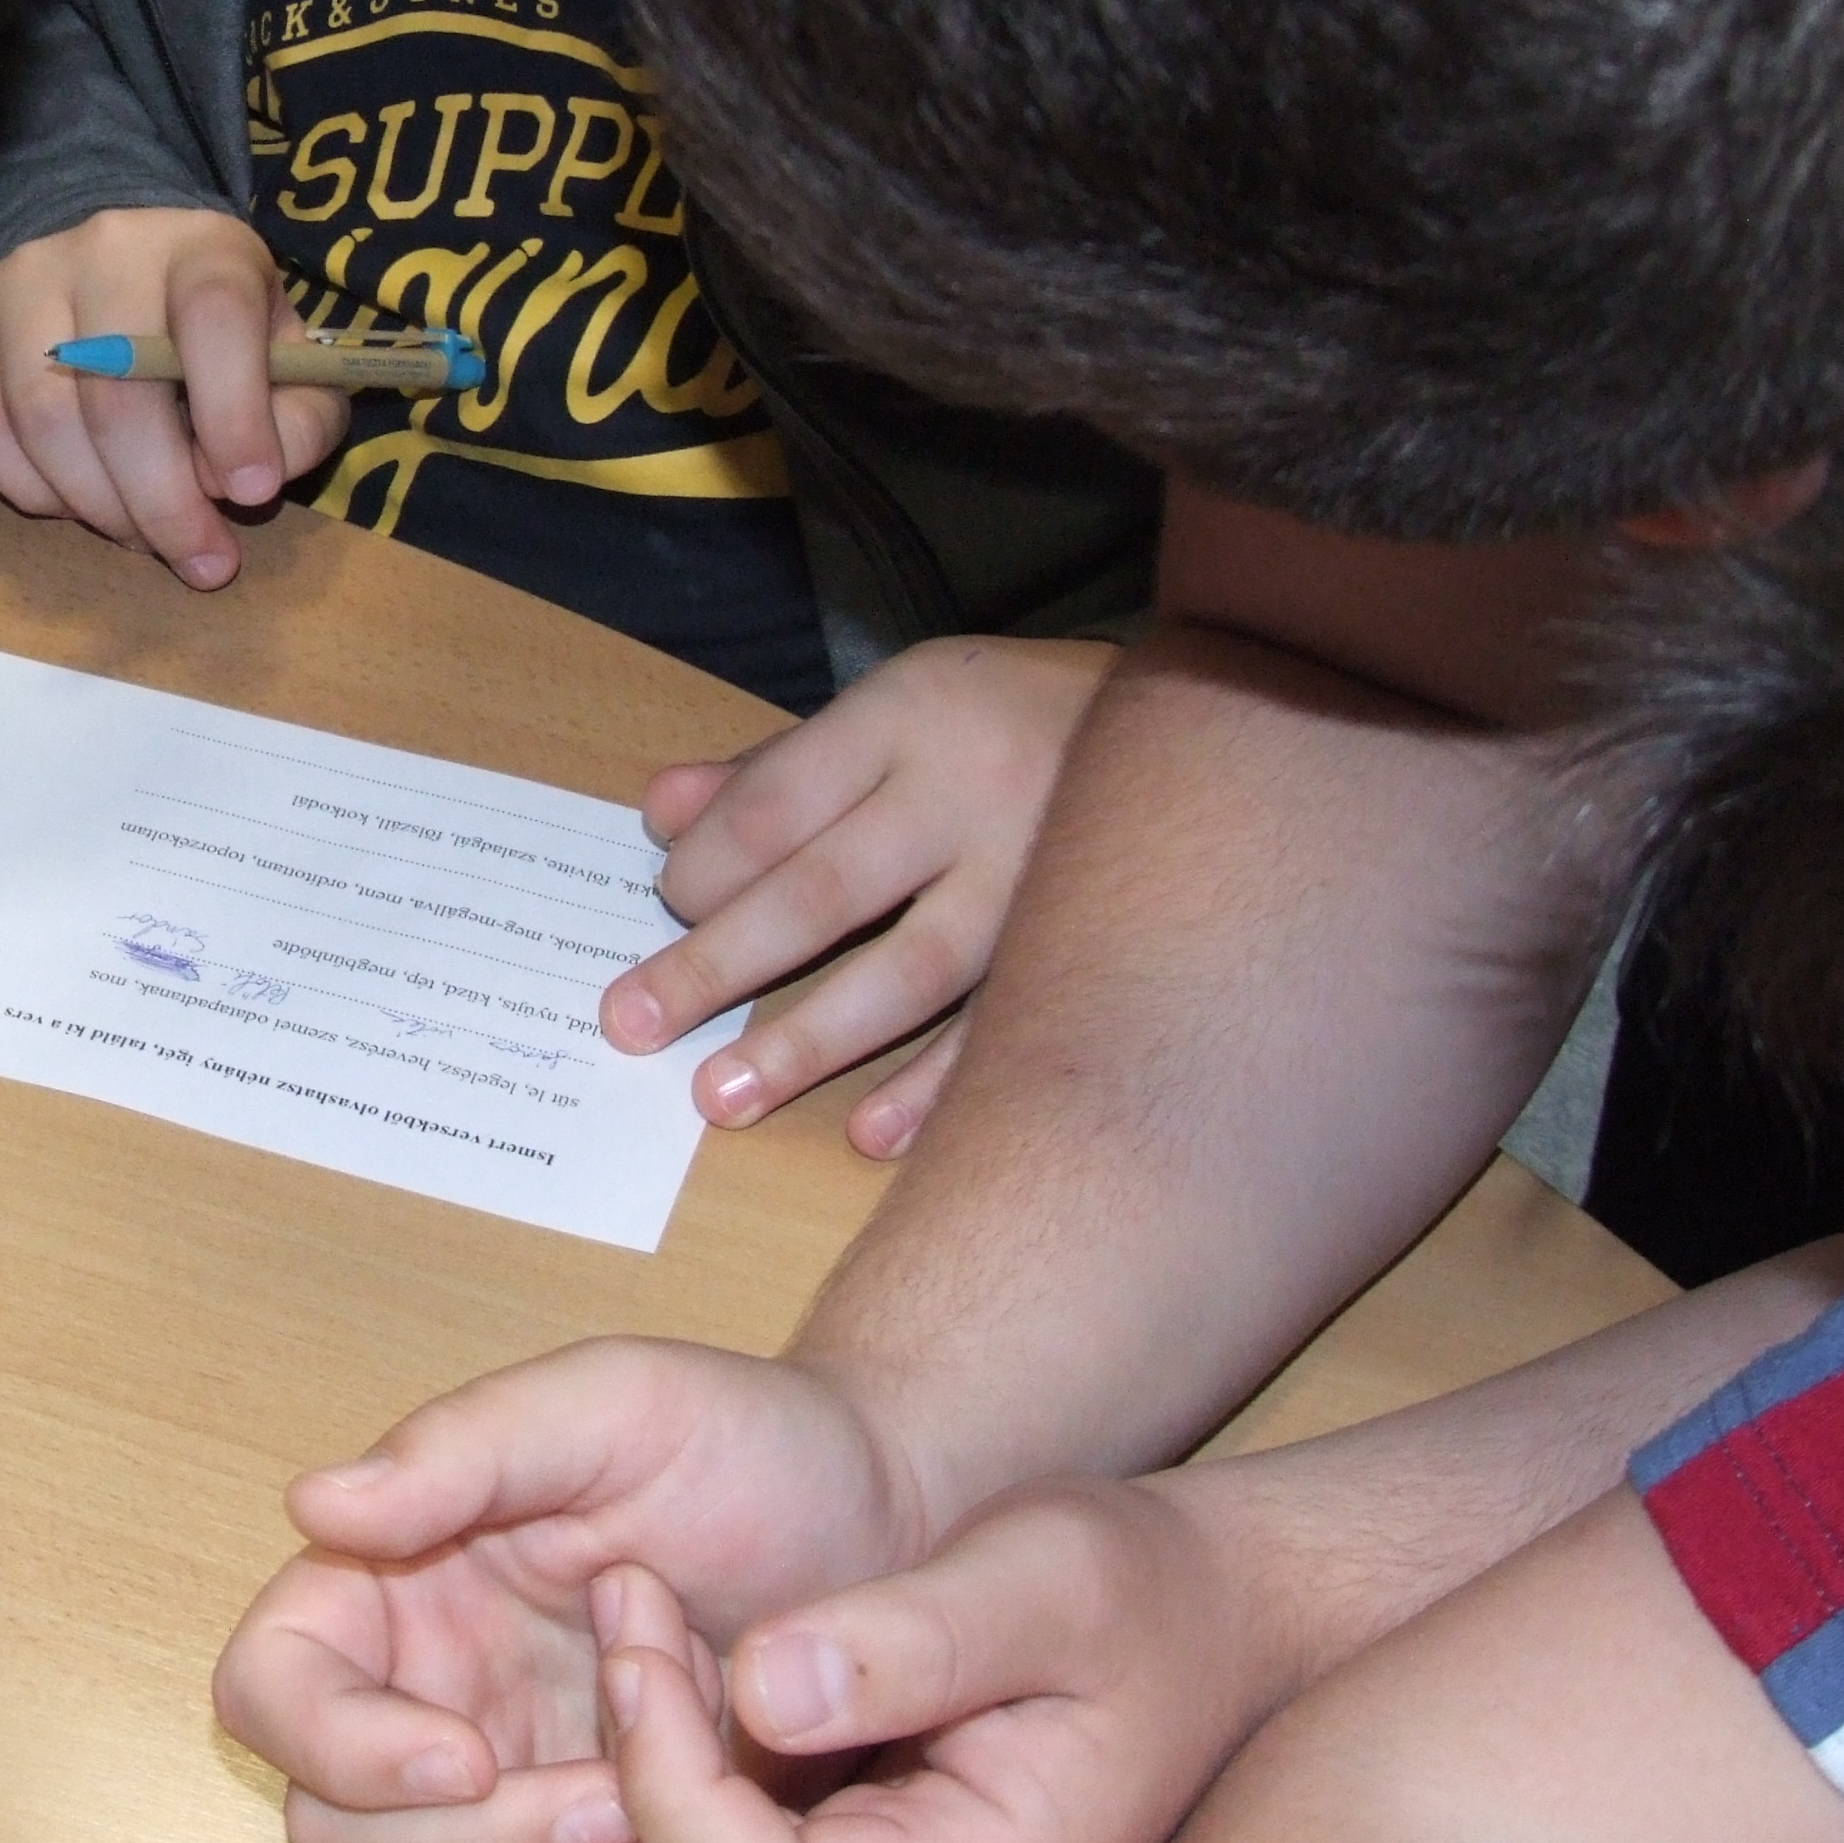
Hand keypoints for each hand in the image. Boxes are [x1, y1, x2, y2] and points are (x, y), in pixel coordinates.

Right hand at [0, 206, 349, 586]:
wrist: (120, 272)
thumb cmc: (218, 339)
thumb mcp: (289, 364)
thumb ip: (299, 422)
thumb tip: (240, 485)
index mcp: (203, 248)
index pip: (214, 315)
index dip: (234, 414)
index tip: (252, 492)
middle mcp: (107, 249)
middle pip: (118, 390)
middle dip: (163, 501)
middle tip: (199, 558)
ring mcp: (23, 280)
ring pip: (44, 418)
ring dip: (98, 506)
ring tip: (141, 536)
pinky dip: (29, 490)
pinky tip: (74, 506)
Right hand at [212, 1340, 926, 1842]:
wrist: (888, 1537)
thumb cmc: (752, 1449)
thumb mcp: (618, 1406)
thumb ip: (463, 1447)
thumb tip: (313, 1502)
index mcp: (397, 1577)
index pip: (272, 1684)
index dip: (340, 1744)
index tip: (468, 1754)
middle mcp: (416, 1689)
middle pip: (327, 1825)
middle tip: (613, 1811)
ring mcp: (479, 1790)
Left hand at [592, 1473, 1281, 1842]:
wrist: (1205, 1627)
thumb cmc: (1133, 1589)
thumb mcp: (1040, 1574)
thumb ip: (907, 1640)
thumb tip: (760, 1688)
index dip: (666, 1785)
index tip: (640, 1636)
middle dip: (632, 1787)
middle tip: (625, 1615)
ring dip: (640, 1809)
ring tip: (648, 1646)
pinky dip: (676, 1822)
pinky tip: (688, 1694)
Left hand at [601, 635, 1115, 1141]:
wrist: (1212, 724)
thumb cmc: (1010, 721)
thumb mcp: (895, 708)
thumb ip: (778, 766)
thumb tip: (660, 812)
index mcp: (910, 715)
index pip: (776, 806)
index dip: (703, 867)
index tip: (662, 909)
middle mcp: (972, 792)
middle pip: (821, 892)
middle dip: (714, 966)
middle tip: (631, 1025)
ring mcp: (1040, 876)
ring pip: (909, 972)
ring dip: (809, 1042)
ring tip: (722, 1097)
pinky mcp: (1091, 946)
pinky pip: (1004, 1027)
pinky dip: (937, 1085)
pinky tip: (871, 1135)